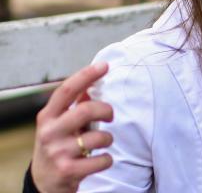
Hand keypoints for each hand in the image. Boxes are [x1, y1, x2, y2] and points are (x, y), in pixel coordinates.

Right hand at [31, 63, 113, 192]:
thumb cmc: (57, 146)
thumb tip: (90, 85)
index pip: (66, 90)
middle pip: (86, 110)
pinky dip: (107, 159)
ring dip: (108, 139)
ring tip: (102, 142)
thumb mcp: (58, 125)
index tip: (104, 65)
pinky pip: (103, 159)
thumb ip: (73, 107)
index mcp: (47, 117)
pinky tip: (100, 160)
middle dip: (106, 110)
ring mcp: (58, 152)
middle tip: (110, 115)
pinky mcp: (68, 170)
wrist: (44, 182)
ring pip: (99, 137)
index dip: (86, 75)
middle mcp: (50, 132)